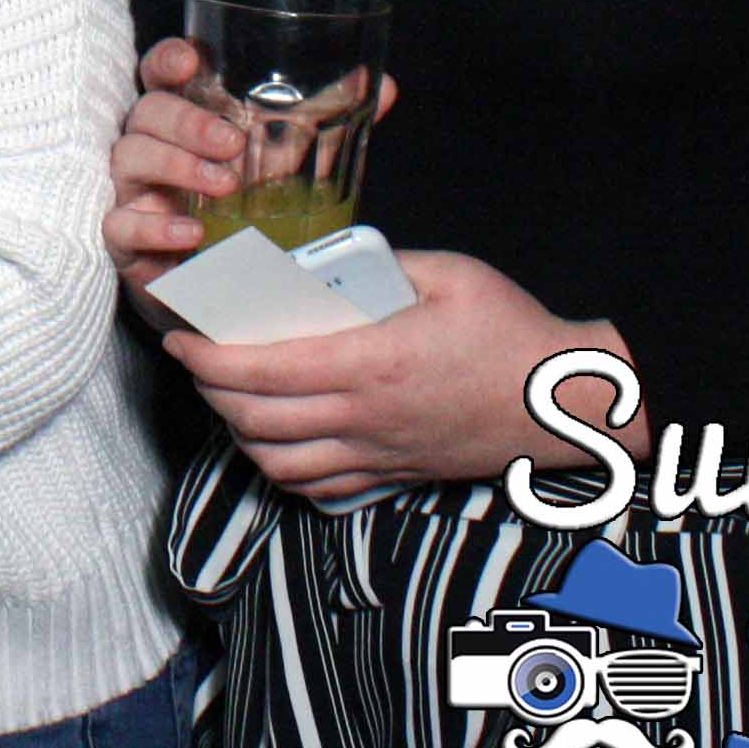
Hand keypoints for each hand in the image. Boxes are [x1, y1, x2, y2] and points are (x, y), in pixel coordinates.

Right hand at [103, 37, 402, 292]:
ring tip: (225, 186)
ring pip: (130, 158)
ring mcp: (134, 191)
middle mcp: (152, 145)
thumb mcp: (288, 159)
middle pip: (146, 113)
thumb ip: (327, 120)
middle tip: (231, 142)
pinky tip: (191, 233)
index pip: (159, 73)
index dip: (168, 60)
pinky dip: (155, 225)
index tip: (192, 61)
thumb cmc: (249, 205)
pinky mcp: (127, 240)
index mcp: (184, 115)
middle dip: (186, 122)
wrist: (224, 286)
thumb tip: (383, 85)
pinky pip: (121, 223)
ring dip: (176, 167)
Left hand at [162, 250, 647, 501]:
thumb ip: (383, 264)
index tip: (180, 335)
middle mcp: (363, 418)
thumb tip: (325, 260)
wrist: (568, 403)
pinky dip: (279, 468)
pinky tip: (274, 440)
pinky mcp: (392, 476)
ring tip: (227, 395)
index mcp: (370, 362)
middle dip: (207, 390)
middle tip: (195, 356)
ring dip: (236, 431)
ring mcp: (377, 455)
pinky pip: (315, 487)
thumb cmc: (512, 333)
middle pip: (252, 419)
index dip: (204, 357)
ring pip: (275, 461)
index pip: (258, 370)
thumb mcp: (449, 273)